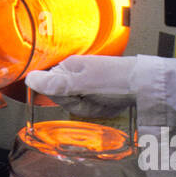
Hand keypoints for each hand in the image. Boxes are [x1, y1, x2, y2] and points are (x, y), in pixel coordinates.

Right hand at [24, 55, 140, 118]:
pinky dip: (98, 109)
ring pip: (75, 106)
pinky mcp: (97, 92)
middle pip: (61, 99)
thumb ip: (56, 84)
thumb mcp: (84, 84)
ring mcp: (86, 83)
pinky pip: (88, 107)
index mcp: (68, 67)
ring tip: (104, 101)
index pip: (48, 90)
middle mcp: (75, 73)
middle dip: (77, 104)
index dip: (62, 99)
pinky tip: (108, 104)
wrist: (146, 86)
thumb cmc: (117, 81)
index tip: (76, 97)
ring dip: (89, 108)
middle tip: (94, 98)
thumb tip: (29, 79)